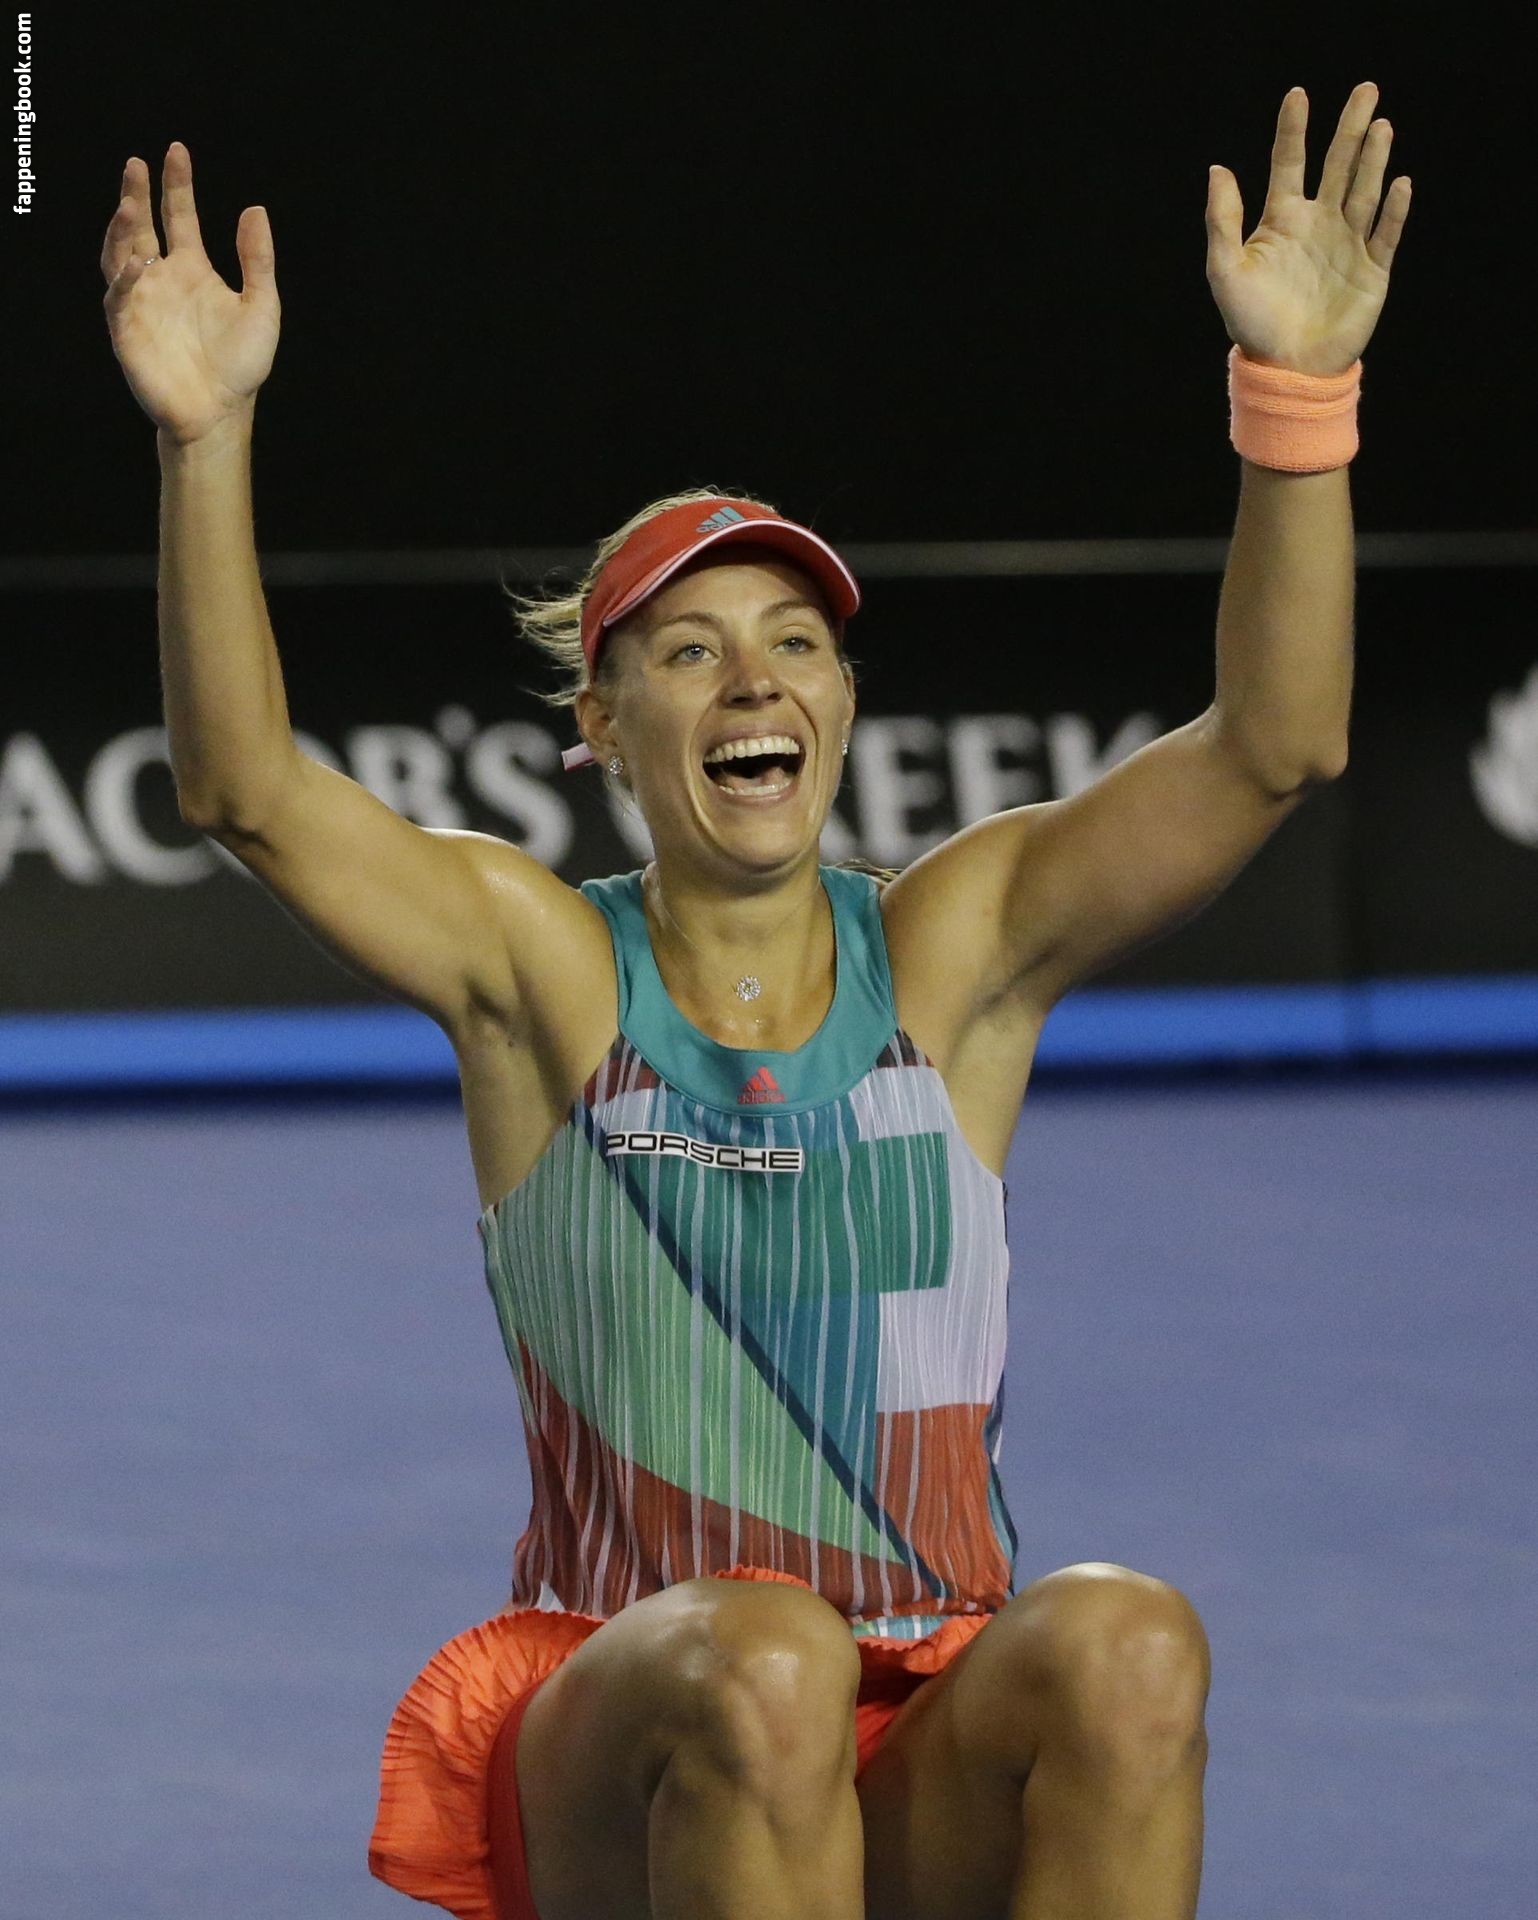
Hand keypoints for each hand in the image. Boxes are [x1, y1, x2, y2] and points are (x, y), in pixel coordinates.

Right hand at [101, 142, 279, 443]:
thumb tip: (255, 210)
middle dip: (136, 194)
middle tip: (135, 164)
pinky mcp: (126, 329)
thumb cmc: (241, 364)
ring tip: (131, 203)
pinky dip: (125, 279)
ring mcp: (141, 301)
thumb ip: (257, 260)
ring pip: (121, 253)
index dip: (177, 185)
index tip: (176, 151)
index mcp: (192, 270)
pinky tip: (139, 263)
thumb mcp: (262, 306)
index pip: (179, 217)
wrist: (221, 412)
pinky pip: (119, 297)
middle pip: (141, 226)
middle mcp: (162, 279)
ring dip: (123, 229)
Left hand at [1205, 82, 1411, 376]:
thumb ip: (1222, 221)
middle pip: (1338, 165)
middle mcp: (1318, 224)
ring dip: (1374, 159)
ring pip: (1364, 191)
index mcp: (1282, 220)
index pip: (1289, 163)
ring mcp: (1347, 244)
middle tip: (1366, 90)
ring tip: (1381, 124)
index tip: (1298, 95)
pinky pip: (1385, 233)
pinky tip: (1399, 182)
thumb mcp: (1225, 271)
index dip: (1293, 129)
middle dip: (1351, 128)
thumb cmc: (1251, 323)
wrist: (1286, 368)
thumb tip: (1218, 168)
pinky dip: (1393, 210)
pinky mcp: (1371, 271)